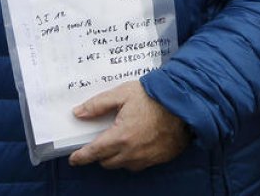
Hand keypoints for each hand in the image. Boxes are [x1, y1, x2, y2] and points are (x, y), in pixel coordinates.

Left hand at [67, 81, 189, 170]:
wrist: (185, 102)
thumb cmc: (154, 96)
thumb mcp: (123, 94)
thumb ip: (98, 104)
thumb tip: (78, 113)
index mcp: (120, 137)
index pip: (93, 153)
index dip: (81, 157)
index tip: (74, 158)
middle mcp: (131, 152)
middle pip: (107, 162)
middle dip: (100, 154)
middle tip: (101, 142)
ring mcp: (146, 158)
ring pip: (123, 164)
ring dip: (117, 157)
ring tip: (120, 142)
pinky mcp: (159, 158)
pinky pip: (140, 164)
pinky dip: (134, 157)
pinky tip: (137, 144)